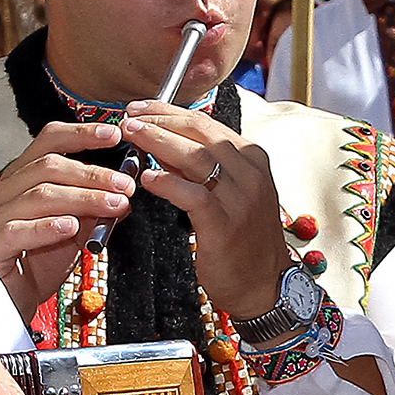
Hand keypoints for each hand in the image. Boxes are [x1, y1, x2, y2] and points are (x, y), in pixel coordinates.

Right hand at [0, 120, 135, 320]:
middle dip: (93, 175)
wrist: (13, 301)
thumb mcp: (74, 231)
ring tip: (113, 205)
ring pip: (40, 195)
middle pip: (49, 167)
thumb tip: (122, 193)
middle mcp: (4, 191)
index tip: (113, 135)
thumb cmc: (37, 264)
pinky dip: (47, 226)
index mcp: (22, 178)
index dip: (80, 135)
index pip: (48, 143)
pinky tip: (70, 226)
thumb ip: (93, 209)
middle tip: (125, 185)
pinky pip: (17, 229)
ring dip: (82, 199)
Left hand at [121, 103, 291, 318]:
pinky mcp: (225, 223)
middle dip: (160, 119)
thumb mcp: (231, 193)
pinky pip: (192, 195)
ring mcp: (240, 197)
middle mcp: (250, 172)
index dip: (170, 112)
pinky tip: (147, 178)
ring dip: (158, 141)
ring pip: (195, 157)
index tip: (143, 108)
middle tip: (129, 116)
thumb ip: (202, 168)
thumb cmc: (244, 240)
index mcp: (252, 159)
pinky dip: (167, 183)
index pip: (207, 124)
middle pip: (199, 132)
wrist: (264, 286)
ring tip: (131, 134)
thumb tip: (165, 143)